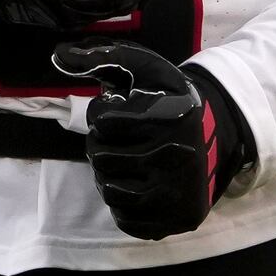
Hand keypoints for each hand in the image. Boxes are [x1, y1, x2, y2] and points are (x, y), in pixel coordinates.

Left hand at [50, 40, 247, 241]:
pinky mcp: (178, 220)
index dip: (100, 115)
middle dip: (99, 146)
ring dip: (107, 174)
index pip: (102, 122)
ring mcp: (180, 193)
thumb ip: (104, 58)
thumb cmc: (169, 100)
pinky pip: (126, 219)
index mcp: (171, 116)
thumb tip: (59, 55)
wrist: (216, 135)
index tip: (114, 114)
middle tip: (114, 140)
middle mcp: (178, 156)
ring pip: (110, 190)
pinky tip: (136, 183)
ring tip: (122, 161)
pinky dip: (122, 203)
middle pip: (101, 158)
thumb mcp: (146, 70)